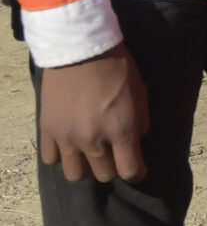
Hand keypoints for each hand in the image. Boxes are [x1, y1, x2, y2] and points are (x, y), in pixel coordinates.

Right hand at [38, 47, 149, 183]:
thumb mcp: (141, 93)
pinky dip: (62, 155)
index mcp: (121, 129)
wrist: (81, 50)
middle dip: (113, 168)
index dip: (137, 173)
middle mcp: (93, 140)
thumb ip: (140, 123)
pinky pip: (52, 159)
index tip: (138, 170)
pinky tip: (70, 143)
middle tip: (114, 154)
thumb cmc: (118, 67)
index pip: (130, 170)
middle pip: (104, 175)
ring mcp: (67, 138)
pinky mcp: (47, 131)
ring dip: (86, 166)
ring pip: (75, 174)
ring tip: (90, 153)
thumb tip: (135, 142)